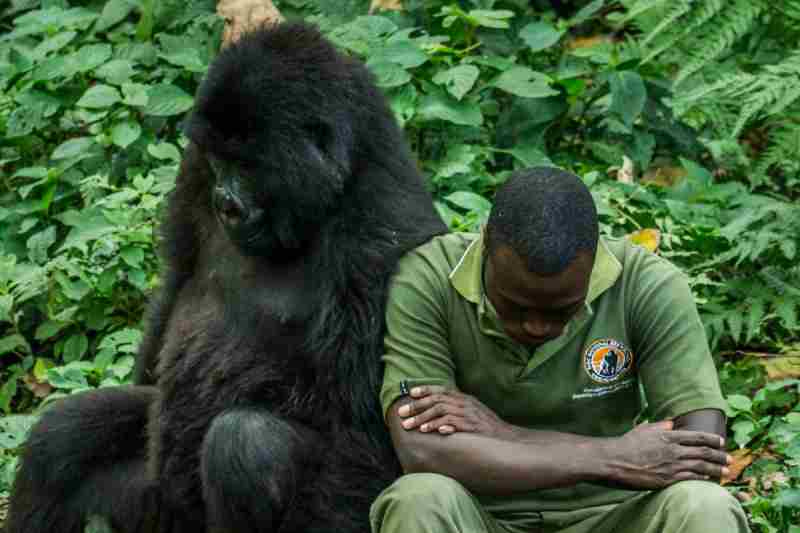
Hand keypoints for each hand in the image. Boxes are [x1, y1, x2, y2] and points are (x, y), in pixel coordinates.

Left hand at [396, 385, 512, 438]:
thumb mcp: (473, 412)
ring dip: (424, 419)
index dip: (425, 390)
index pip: (442, 390)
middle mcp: (465, 404)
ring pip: (441, 411)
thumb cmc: (488, 428)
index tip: (410, 393)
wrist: (508, 439)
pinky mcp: (473, 427)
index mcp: (465, 398)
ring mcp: (469, 415)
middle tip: (401, 414)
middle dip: (417, 407)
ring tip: (410, 426)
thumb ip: (457, 408)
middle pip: (437, 400)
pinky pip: (454, 424)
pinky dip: (442, 425)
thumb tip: (437, 409)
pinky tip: (432, 430)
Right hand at [604, 420, 731, 488]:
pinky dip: (703, 478)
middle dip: (719, 455)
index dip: (712, 439)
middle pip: (703, 451)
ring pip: (701, 466)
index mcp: (668, 436)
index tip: (721, 442)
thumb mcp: (644, 429)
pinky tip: (710, 479)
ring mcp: (672, 465)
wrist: (616, 460)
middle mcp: (673, 450)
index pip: (697, 436)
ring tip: (726, 471)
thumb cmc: (627, 444)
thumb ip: (660, 425)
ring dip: (716, 468)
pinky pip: (691, 478)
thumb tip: (672, 422)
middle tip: (729, 458)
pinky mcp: (668, 479)